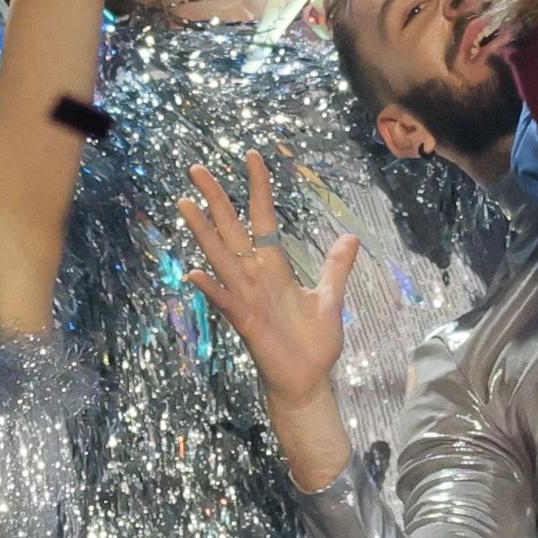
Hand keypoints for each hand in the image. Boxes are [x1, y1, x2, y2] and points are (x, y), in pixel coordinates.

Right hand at [177, 156, 358, 408]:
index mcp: (274, 268)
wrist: (308, 380)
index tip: (252, 157)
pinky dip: (211, 289)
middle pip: (231, 231)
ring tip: (186, 204)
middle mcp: (254, 278)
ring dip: (204, 233)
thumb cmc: (313, 342)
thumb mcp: (330, 297)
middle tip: (197, 169)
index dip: (257, 189)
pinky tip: (195, 273)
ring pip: (220, 259)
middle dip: (216, 200)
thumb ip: (336, 267)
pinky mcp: (247, 323)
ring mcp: (247, 298)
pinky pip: (226, 302)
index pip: (263, 220)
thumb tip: (351, 237)